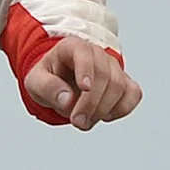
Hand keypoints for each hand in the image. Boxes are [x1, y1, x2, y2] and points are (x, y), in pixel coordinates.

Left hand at [25, 37, 140, 129]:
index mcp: (73, 47)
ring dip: (103, 109)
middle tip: (77, 121)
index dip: (87, 71)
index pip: (85, 54)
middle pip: (104, 75)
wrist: (61, 84)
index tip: (84, 88)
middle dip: (92, 102)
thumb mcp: (35, 82)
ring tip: (85, 122)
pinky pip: (134, 94)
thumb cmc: (48, 79)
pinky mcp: (124, 82)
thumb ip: (47, 88)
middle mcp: (97, 54)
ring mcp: (113, 67)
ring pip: (120, 86)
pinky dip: (122, 109)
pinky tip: (104, 116)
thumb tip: (67, 100)